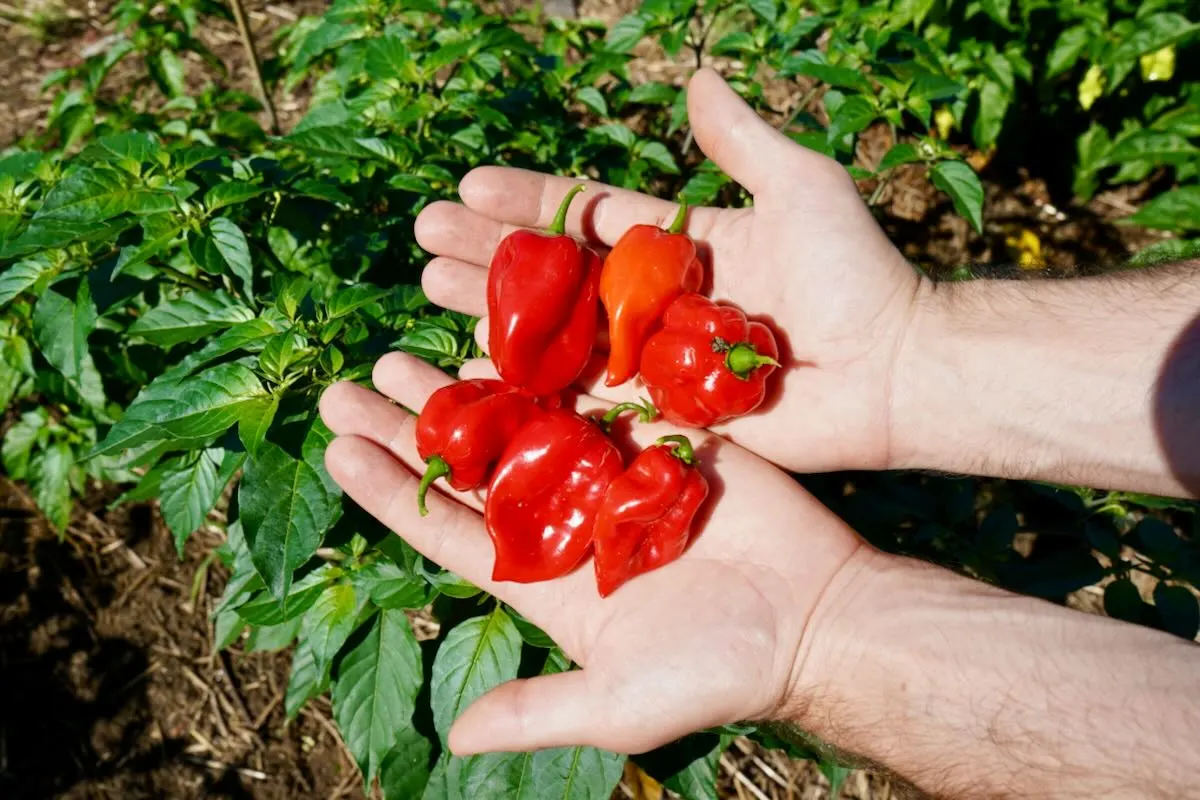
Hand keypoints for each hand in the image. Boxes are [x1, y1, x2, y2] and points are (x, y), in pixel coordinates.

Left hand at [318, 352, 863, 753]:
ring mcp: (610, 476)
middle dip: (410, 427)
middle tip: (351, 385)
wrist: (818, 617)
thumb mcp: (620, 704)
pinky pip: (593, 395)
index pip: (448, 532)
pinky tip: (502, 335)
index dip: (390, 493)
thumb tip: (455, 739)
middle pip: (471, 467)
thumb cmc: (718, 670)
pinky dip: (550, 367)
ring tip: (405, 352)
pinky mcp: (659, 440)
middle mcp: (565, 523)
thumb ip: (539, 713)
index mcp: (543, 580)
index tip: (337, 451)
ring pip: (520, 422)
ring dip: (464, 388)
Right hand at [413, 68, 924, 472]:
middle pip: (555, 275)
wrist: (893, 371)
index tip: (469, 183)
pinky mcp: (659, 415)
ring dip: (493, 312)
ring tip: (430, 286)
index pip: (586, 217)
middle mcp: (655, 303)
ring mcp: (652, 362)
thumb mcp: (798, 187)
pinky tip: (474, 368)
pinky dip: (530, 386)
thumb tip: (697, 77)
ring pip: (556, 335)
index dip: (528, 201)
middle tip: (423, 238)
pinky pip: (583, 399)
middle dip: (489, 253)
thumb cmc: (854, 275)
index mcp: (680, 245)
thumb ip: (741, 142)